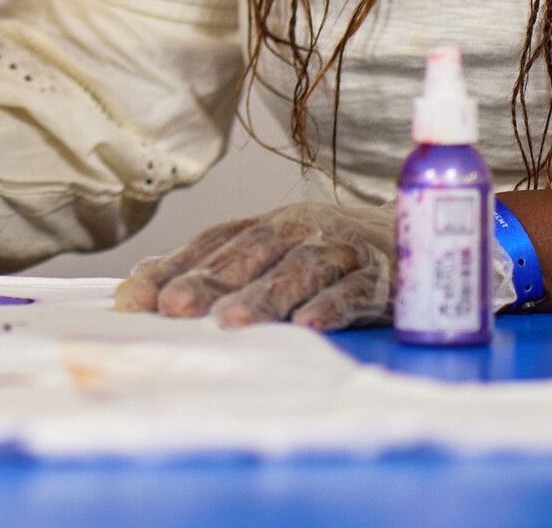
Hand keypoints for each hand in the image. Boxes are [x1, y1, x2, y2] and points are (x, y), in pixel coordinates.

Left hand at [116, 202, 395, 330]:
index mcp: (268, 225)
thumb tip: (139, 285)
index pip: (213, 244)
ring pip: (299, 269)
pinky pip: (355, 291)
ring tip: (230, 322)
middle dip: (209, 280)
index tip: (134, 298)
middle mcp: (301, 229)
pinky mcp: (382, 277)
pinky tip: (307, 326)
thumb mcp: (271, 252)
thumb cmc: (329, 251)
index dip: (174, 268)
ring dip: (263, 295)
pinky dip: (330, 306)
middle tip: (173, 307)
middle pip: (251, 253)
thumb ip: (211, 266)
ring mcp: (342, 250)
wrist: (417, 237)